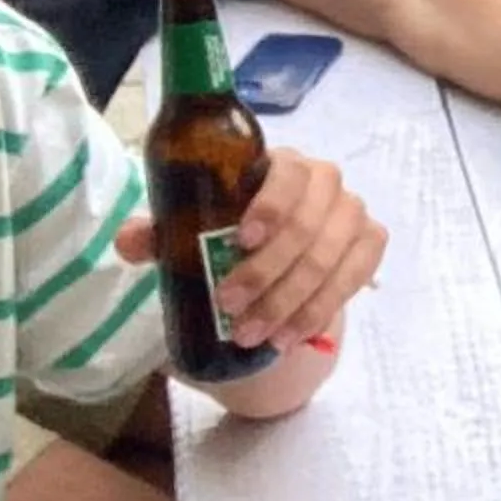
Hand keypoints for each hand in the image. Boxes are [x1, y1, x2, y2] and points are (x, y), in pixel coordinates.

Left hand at [114, 150, 384, 353]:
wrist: (280, 254)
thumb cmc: (233, 231)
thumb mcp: (193, 230)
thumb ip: (162, 232)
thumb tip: (131, 241)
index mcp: (282, 165)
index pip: (288, 174)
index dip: (271, 206)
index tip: (241, 241)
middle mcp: (325, 182)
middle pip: (308, 225)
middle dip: (268, 274)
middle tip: (231, 309)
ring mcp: (352, 213)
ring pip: (330, 258)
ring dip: (291, 302)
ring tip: (255, 335)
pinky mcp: (369, 243)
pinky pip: (355, 276)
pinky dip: (322, 308)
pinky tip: (292, 335)